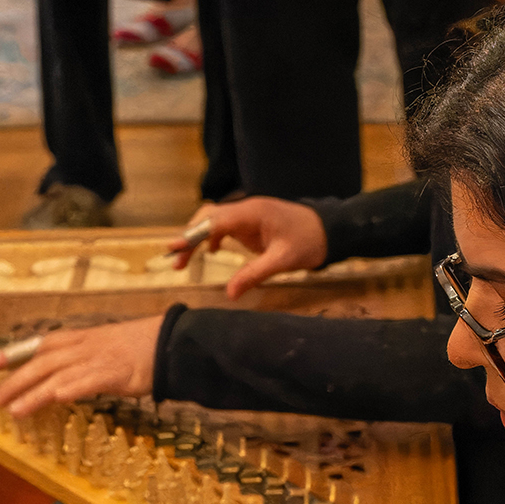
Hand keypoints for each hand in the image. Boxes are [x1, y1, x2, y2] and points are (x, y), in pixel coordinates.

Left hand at [0, 317, 160, 414]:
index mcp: (80, 338)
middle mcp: (83, 347)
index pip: (40, 344)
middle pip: (41, 363)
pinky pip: (87, 382)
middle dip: (14, 380)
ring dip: (33, 393)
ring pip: (57, 376)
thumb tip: (63, 374)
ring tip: (13, 410)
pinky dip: (70, 389)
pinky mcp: (113, 374)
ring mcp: (97, 360)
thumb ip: (82, 357)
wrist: (169, 342)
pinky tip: (54, 399)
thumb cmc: (140, 347)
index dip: (14, 353)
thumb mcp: (105, 345)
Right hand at [168, 199, 328, 297]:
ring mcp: (248, 214)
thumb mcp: (282, 261)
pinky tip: (211, 252)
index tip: (174, 248)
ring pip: (213, 220)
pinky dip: (212, 236)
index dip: (192, 234)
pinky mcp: (251, 222)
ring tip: (184, 260)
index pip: (214, 221)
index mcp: (252, 213)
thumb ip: (254, 275)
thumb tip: (229, 294)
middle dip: (189, 237)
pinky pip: (225, 225)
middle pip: (208, 217)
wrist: (330, 229)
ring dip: (197, 236)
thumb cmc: (310, 241)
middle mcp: (246, 209)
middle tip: (176, 262)